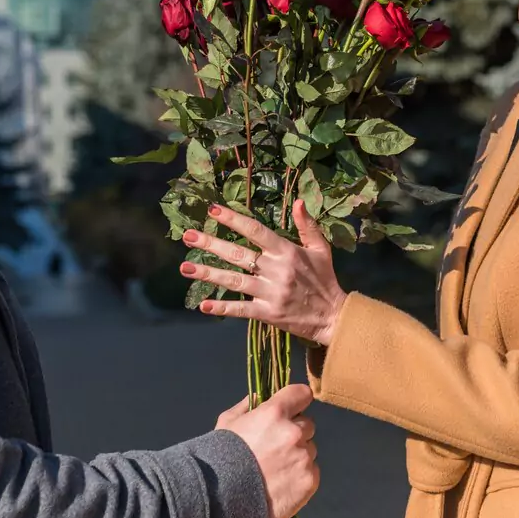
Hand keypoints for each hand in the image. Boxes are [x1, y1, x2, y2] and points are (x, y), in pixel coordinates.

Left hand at [180, 199, 347, 345]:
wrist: (333, 317)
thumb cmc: (324, 279)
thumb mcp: (321, 249)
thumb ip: (308, 225)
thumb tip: (299, 201)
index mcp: (287, 251)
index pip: (255, 231)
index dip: (233, 219)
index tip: (212, 210)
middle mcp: (276, 270)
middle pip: (238, 254)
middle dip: (210, 244)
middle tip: (187, 235)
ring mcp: (270, 293)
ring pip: (234, 281)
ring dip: (208, 274)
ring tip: (185, 268)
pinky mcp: (268, 314)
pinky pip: (241, 310)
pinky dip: (222, 308)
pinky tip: (203, 305)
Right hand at [215, 385, 318, 517]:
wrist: (223, 499)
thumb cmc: (222, 456)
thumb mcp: (228, 422)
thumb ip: (247, 405)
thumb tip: (260, 397)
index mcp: (275, 413)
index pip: (302, 394)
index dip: (298, 400)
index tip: (294, 407)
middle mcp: (294, 432)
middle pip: (308, 424)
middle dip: (296, 432)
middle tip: (277, 446)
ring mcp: (303, 457)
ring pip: (310, 449)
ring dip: (298, 455)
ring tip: (277, 469)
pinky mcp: (309, 481)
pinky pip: (312, 471)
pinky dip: (301, 476)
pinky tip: (283, 483)